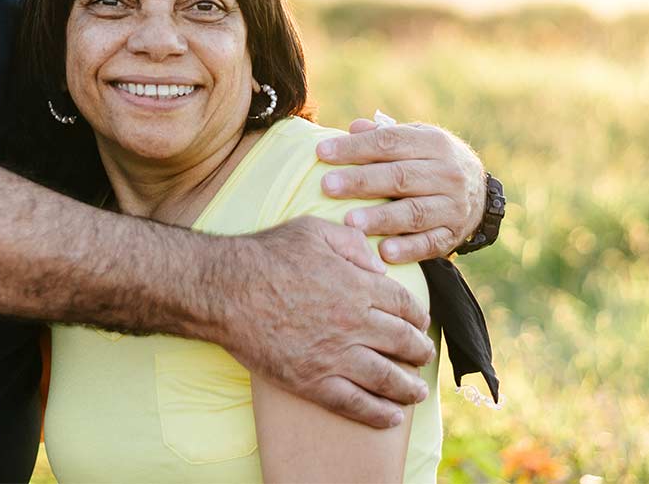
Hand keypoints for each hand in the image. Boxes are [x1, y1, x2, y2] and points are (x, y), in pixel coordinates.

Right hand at [218, 215, 434, 428]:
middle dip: (419, 351)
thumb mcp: (311, 230)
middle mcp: (354, 324)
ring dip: (409, 388)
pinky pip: (355, 404)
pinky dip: (379, 414)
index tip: (420, 323)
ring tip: (417, 393)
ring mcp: (335, 356)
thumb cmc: (266, 255)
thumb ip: (351, 243)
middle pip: (403, 343)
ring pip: (387, 379)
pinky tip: (391, 416)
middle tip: (422, 355)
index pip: (405, 305)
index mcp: (358, 286)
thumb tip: (379, 267)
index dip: (418, 316)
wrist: (226, 289)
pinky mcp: (312, 381)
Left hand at [316, 119, 485, 261]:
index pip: (389, 142)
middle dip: (360, 182)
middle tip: (327, 186)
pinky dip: (408, 249)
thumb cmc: (429, 161)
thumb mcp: (414, 139)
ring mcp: (452, 206)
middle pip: (399, 177)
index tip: (322, 152)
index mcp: (433, 143)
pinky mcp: (453, 235)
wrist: (479, 191)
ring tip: (350, 221)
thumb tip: (353, 128)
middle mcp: (447, 173)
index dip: (355, 147)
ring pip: (414, 212)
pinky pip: (430, 243)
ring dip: (381, 218)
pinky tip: (384, 252)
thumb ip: (383, 135)